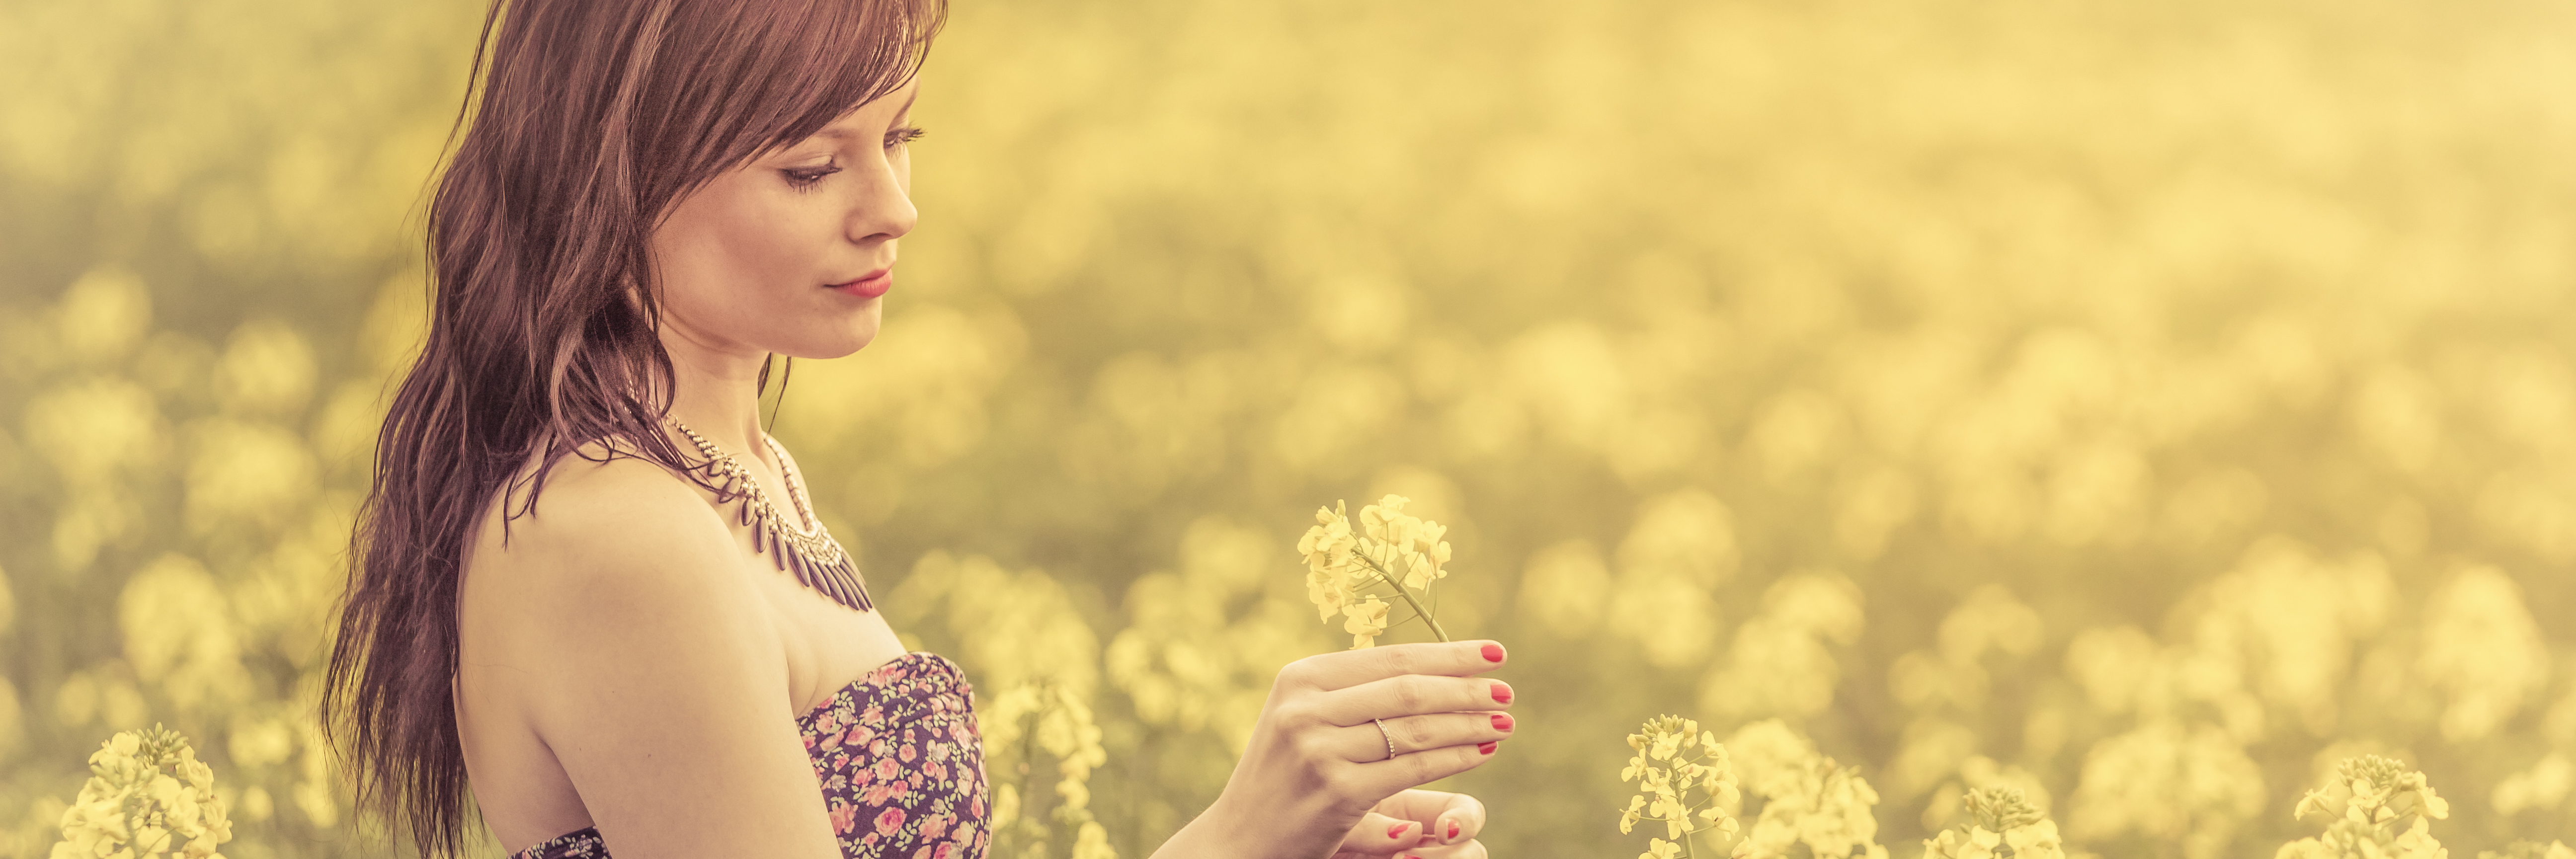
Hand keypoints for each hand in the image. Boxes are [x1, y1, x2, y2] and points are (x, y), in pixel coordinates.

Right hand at [1201, 640, 1514, 858]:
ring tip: (1505, 721)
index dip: (1449, 654)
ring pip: (1415, 729)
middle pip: (1408, 690)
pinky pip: (1412, 769)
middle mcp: (1305, 708)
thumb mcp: (1303, 716)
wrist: (1240, 838)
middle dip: (1466, 688)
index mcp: (1300, 677)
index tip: (1495, 653)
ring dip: (1469, 724)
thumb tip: (1432, 664)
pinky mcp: (1337, 793)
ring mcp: (1319, 751)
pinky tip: (1482, 752)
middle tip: (1508, 690)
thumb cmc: (1283, 773)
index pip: (1390, 658)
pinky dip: (1454, 758)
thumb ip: (1353, 690)